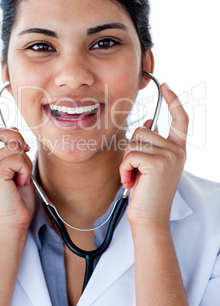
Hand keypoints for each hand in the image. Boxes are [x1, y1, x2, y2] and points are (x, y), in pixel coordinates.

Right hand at [0, 95, 34, 230]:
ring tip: (20, 177)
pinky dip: (25, 169)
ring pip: (11, 143)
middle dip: (15, 138)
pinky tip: (20, 183)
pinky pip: (17, 156)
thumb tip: (13, 130)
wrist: (12, 225)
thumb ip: (9, 151)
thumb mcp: (13, 171)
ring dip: (23, 160)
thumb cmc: (15, 199)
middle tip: (23, 155)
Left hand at [120, 83, 188, 227]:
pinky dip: (124, 169)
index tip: (166, 87)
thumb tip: (149, 122)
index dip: (174, 101)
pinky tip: (131, 182)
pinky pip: (129, 154)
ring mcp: (170, 156)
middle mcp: (177, 151)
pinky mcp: (157, 163)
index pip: (180, 120)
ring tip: (134, 177)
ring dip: (127, 161)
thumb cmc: (147, 192)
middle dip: (132, 151)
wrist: (149, 218)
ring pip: (134, 142)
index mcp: (177, 150)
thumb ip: (152, 144)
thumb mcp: (152, 165)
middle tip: (136, 171)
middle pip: (143, 131)